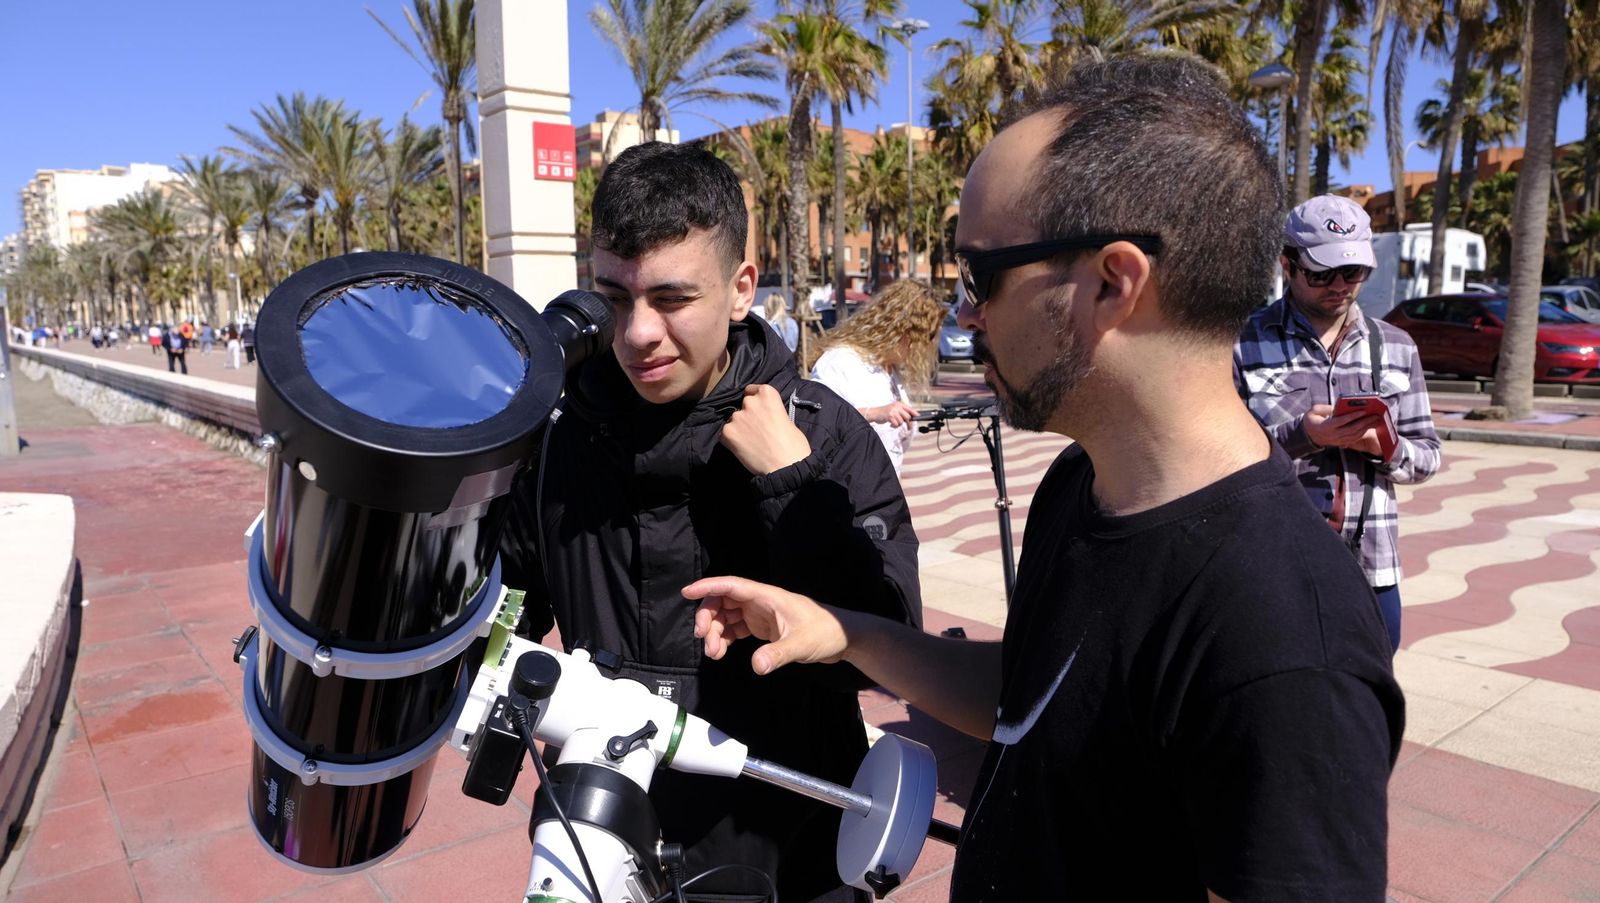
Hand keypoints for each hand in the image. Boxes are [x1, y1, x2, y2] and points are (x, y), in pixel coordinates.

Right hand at [685, 575, 848, 675]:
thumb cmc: (825, 632)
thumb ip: (778, 654)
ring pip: (727, 616)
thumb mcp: (802, 644)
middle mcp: (760, 602)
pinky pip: (735, 628)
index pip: (732, 586)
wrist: (842, 638)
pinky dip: (724, 638)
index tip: (687, 592)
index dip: (708, 586)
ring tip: (714, 654)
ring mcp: (760, 614)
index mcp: (767, 597)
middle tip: (704, 640)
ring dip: (715, 632)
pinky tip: (721, 652)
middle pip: (723, 601)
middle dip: (708, 617)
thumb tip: (756, 666)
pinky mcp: (762, 627)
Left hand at [719, 385, 811, 474]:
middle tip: (756, 430)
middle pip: (744, 405)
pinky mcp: (727, 433)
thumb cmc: (794, 445)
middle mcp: (750, 402)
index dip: (754, 398)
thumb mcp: (787, 419)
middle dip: (748, 415)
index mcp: (767, 394)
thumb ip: (772, 412)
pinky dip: (732, 441)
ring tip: (750, 442)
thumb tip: (765, 416)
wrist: (786, 467)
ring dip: (739, 428)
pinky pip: (726, 434)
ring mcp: (737, 417)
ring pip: (734, 420)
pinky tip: (743, 449)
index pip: (753, 390)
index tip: (757, 409)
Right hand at [863, 401, 919, 427]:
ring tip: (894, 423)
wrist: (874, 413)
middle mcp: (897, 406)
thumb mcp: (893, 409)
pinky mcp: (890, 416)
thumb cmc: (884, 412)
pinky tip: (891, 424)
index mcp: (898, 404)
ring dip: (898, 424)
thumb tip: (910, 417)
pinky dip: (894, 426)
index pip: (909, 408)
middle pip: (907, 416)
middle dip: (909, 423)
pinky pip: (896, 424)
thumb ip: (901, 412)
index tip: (918, 417)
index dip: (914, 413)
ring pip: (901, 421)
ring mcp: (893, 411)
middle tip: (909, 428)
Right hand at [1304, 404, 1381, 453]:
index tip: (1363, 411)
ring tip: (1375, 421)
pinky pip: (1354, 439)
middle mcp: (1333, 435)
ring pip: (1355, 435)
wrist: (1308, 435)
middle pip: (1352, 429)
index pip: (1342, 421)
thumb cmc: (1311, 420)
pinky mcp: (1340, 442)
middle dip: (1365, 422)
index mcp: (1326, 426)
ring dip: (1366, 428)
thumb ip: (1326, 408)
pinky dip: (1362, 433)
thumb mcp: (1314, 411)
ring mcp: (1337, 440)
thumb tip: (1339, 406)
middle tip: (1375, 416)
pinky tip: (1368, 427)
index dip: (1353, 416)